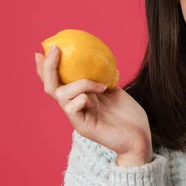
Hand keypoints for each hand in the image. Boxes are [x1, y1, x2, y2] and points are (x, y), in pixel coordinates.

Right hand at [35, 46, 152, 165]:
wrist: (140, 136)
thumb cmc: (129, 115)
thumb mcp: (114, 90)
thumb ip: (101, 79)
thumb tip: (96, 62)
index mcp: (80, 98)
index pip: (58, 82)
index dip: (47, 68)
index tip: (45, 49)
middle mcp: (74, 107)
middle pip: (50, 87)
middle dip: (49, 67)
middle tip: (55, 50)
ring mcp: (77, 118)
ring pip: (62, 94)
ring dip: (81, 84)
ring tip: (101, 87)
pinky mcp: (82, 126)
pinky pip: (72, 107)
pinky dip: (84, 98)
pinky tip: (98, 101)